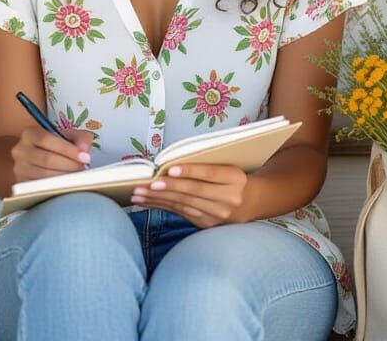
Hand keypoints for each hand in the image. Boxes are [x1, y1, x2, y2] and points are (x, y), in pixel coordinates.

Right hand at [11, 128, 93, 183]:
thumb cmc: (56, 147)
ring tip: (78, 177)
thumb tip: (84, 151)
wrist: (40, 158)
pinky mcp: (22, 184)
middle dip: (69, 165)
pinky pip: (40, 188)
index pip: (47, 140)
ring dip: (65, 177)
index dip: (67, 149)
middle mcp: (20, 150)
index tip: (85, 157)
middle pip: (46, 159)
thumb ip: (80, 138)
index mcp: (30, 134)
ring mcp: (19, 169)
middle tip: (83, 169)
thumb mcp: (69, 137)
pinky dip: (57, 187)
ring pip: (44, 175)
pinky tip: (68, 185)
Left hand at [130, 163, 248, 227]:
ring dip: (158, 199)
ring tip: (139, 193)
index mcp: (235, 179)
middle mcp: (228, 199)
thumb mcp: (227, 166)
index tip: (170, 169)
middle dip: (169, 188)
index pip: (211, 174)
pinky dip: (160, 206)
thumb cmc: (230, 177)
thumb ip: (206, 164)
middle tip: (148, 184)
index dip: (190, 171)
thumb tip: (171, 163)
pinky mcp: (205, 223)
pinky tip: (145, 201)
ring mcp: (217, 214)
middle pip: (195, 191)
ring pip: (183, 204)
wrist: (248, 202)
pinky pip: (179, 212)